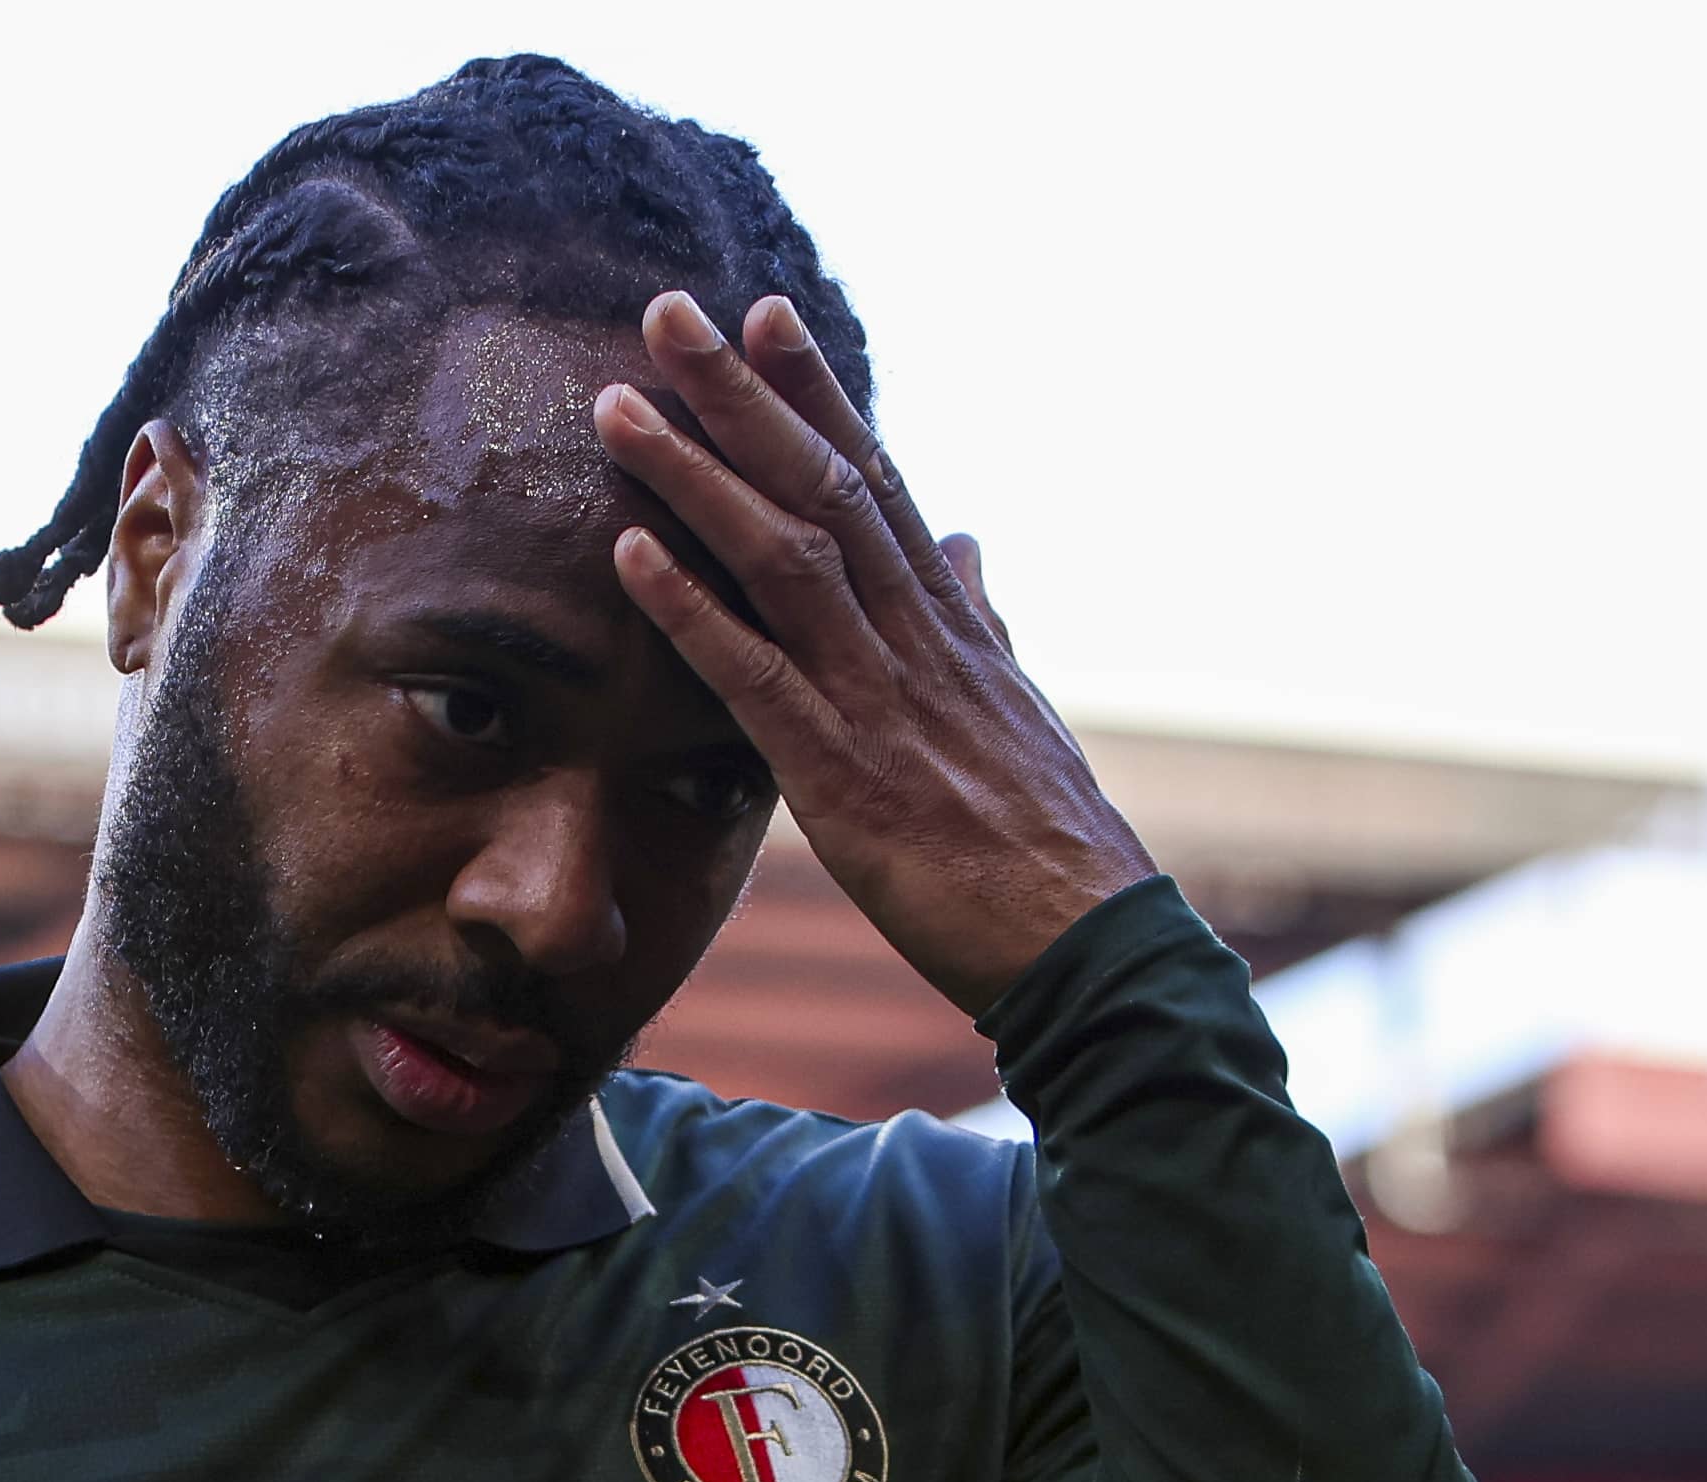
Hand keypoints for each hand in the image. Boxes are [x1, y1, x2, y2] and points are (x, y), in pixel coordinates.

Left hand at [594, 290, 1155, 1017]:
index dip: (816, 395)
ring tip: (618, 407)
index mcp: (950, 621)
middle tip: (667, 310)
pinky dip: (691, 609)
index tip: (764, 315)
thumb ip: (978, 616)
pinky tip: (627, 552)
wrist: (1088, 945)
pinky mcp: (844, 775)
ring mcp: (881, 700)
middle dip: (742, 395)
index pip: (877, 478)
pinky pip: (756, 676)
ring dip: (695, 475)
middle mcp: (916, 637)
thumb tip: (964, 539)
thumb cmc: (1043, 841)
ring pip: (783, 557)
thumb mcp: (1014, 706)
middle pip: (822, 486)